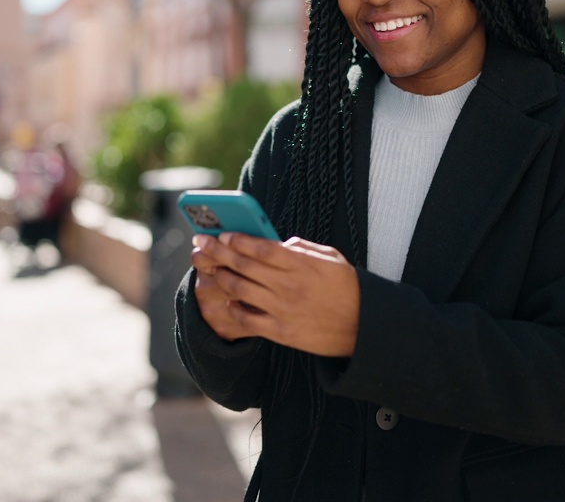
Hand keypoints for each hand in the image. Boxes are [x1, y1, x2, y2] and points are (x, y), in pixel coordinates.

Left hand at [191, 233, 359, 356]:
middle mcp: (288, 285)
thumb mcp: (331, 258)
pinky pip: (248, 319)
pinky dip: (234, 308)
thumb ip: (302, 248)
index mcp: (301, 264)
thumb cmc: (347, 288)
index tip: (221, 233)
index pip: (261, 247)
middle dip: (218, 252)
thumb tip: (278, 242)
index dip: (237, 239)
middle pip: (244, 265)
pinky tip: (227, 299)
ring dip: (220, 276)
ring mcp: (282, 310)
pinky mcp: (280, 331)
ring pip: (240, 290)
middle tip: (200, 244)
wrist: (363, 326)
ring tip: (208, 268)